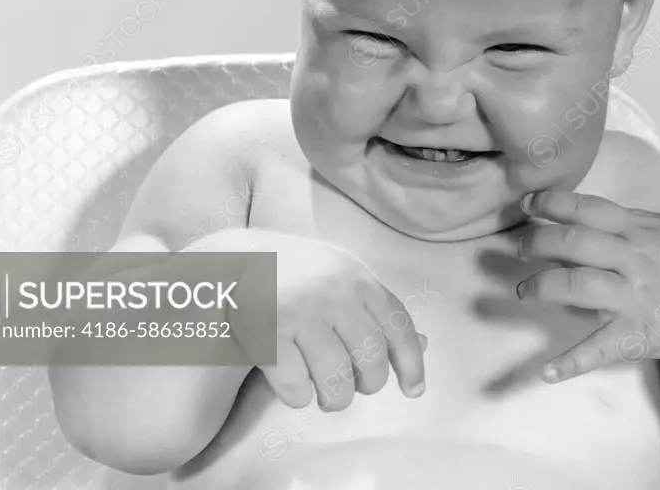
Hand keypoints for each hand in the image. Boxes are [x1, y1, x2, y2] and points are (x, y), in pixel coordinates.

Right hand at [239, 231, 426, 411]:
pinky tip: (291, 380)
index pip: (399, 328)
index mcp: (356, 279)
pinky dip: (297, 396)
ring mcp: (299, 312)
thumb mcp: (342, 279)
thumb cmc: (298, 276)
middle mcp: (333, 293)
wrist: (234, 259)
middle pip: (371, 363)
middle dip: (365, 385)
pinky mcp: (267, 333)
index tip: (413, 391)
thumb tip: (425, 346)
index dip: (412, 365)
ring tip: (323, 392)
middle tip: (349, 385)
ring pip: (337, 384)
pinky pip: (297, 390)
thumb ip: (378, 311)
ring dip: (333, 399)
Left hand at [516, 189, 659, 382]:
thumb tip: (577, 211)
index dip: (551, 203)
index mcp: (635, 229)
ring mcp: (633, 297)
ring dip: (542, 286)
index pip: (586, 209)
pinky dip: (573, 361)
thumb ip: (623, 218)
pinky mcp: (637, 334)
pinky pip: (601, 347)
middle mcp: (631, 259)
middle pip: (574, 242)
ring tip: (523, 290)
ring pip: (578, 285)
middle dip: (538, 241)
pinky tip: (547, 371)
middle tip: (517, 246)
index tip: (527, 203)